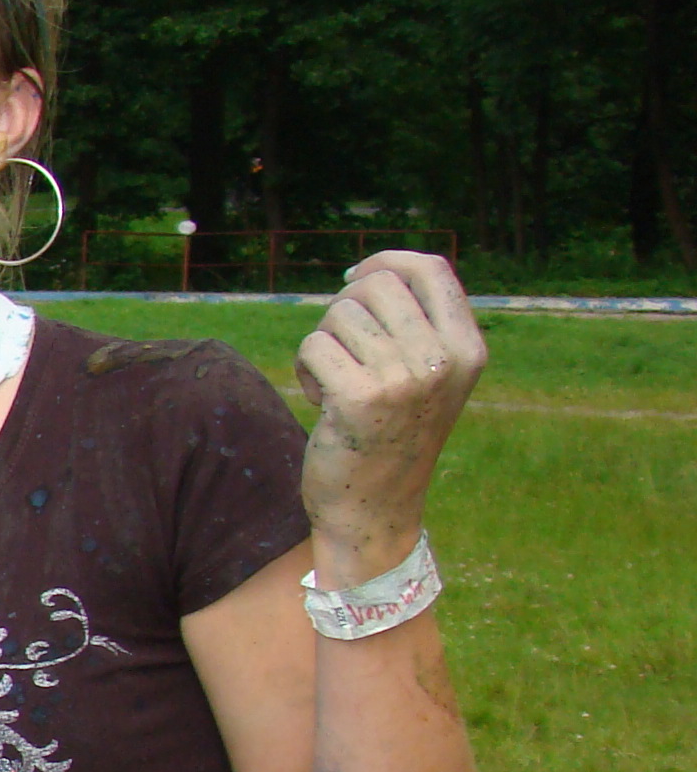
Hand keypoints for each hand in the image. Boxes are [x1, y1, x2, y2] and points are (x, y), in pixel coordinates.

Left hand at [293, 251, 485, 579]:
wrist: (374, 509)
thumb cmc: (389, 436)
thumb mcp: (425, 377)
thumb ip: (415, 326)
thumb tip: (370, 271)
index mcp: (467, 349)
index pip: (430, 269)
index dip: (385, 262)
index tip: (354, 278)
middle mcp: (443, 361)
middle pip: (375, 284)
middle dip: (342, 309)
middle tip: (340, 349)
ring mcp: (404, 379)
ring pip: (338, 314)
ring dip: (323, 343)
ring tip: (335, 383)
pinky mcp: (360, 398)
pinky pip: (313, 346)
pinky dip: (305, 369)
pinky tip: (320, 402)